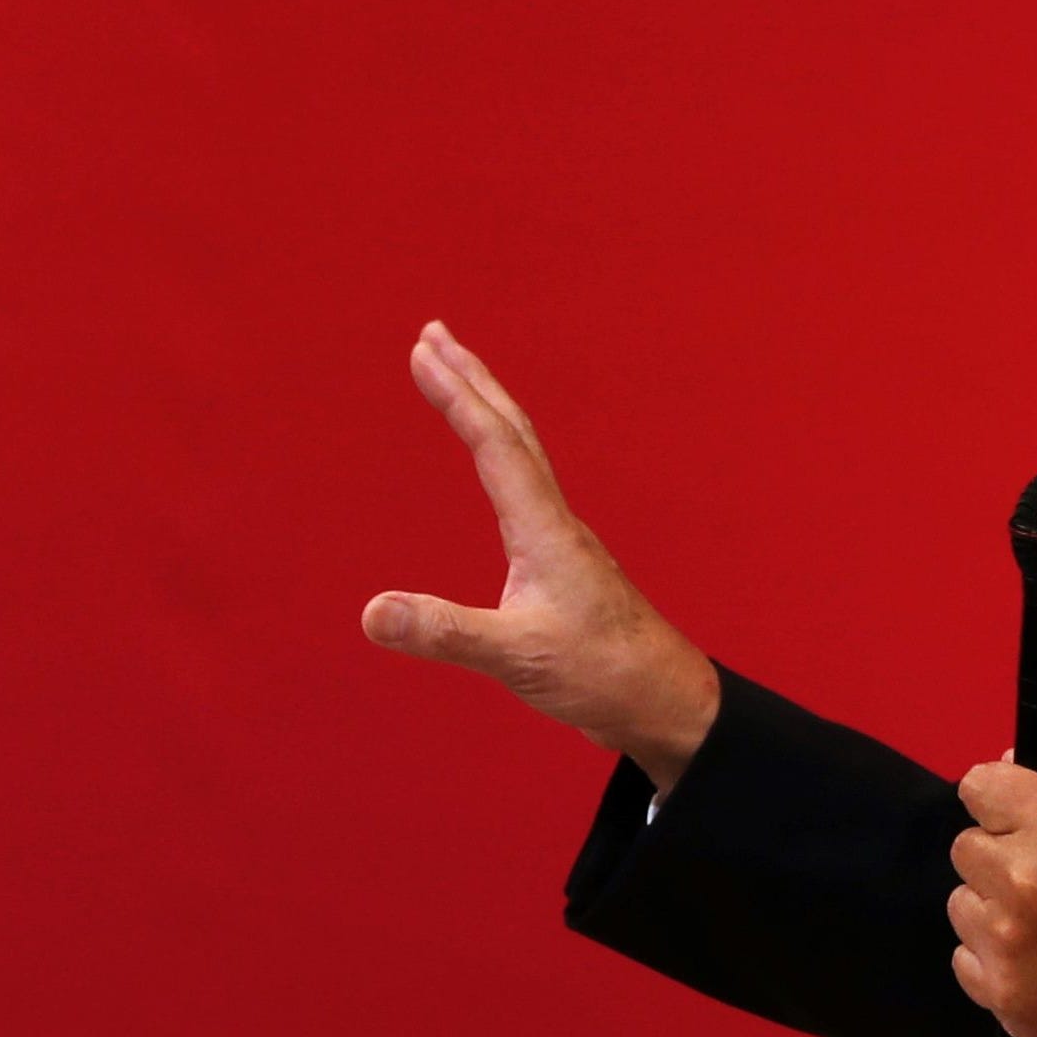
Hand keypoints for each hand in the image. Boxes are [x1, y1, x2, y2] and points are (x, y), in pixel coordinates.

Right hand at [361, 321, 721, 784]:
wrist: (664, 702)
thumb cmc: (603, 676)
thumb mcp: (516, 657)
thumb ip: (445, 632)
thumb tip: (372, 612)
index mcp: (543, 531)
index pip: (493, 445)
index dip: (455, 396)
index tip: (421, 352)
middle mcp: (554, 524)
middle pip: (512, 430)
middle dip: (471, 378)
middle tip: (433, 334)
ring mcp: (561, 543)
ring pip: (522, 454)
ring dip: (486, 410)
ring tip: (457, 380)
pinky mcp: (563, 568)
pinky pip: (525, 488)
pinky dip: (500, 455)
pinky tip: (495, 471)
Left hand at [948, 764, 1036, 1036]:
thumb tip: (1006, 765)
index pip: (979, 787)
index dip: (997, 802)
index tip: (1010, 817)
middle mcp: (1022, 879)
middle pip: (965, 848)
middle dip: (998, 859)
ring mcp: (1005, 939)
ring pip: (961, 904)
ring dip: (993, 910)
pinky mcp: (997, 990)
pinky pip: (965, 957)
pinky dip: (993, 959)